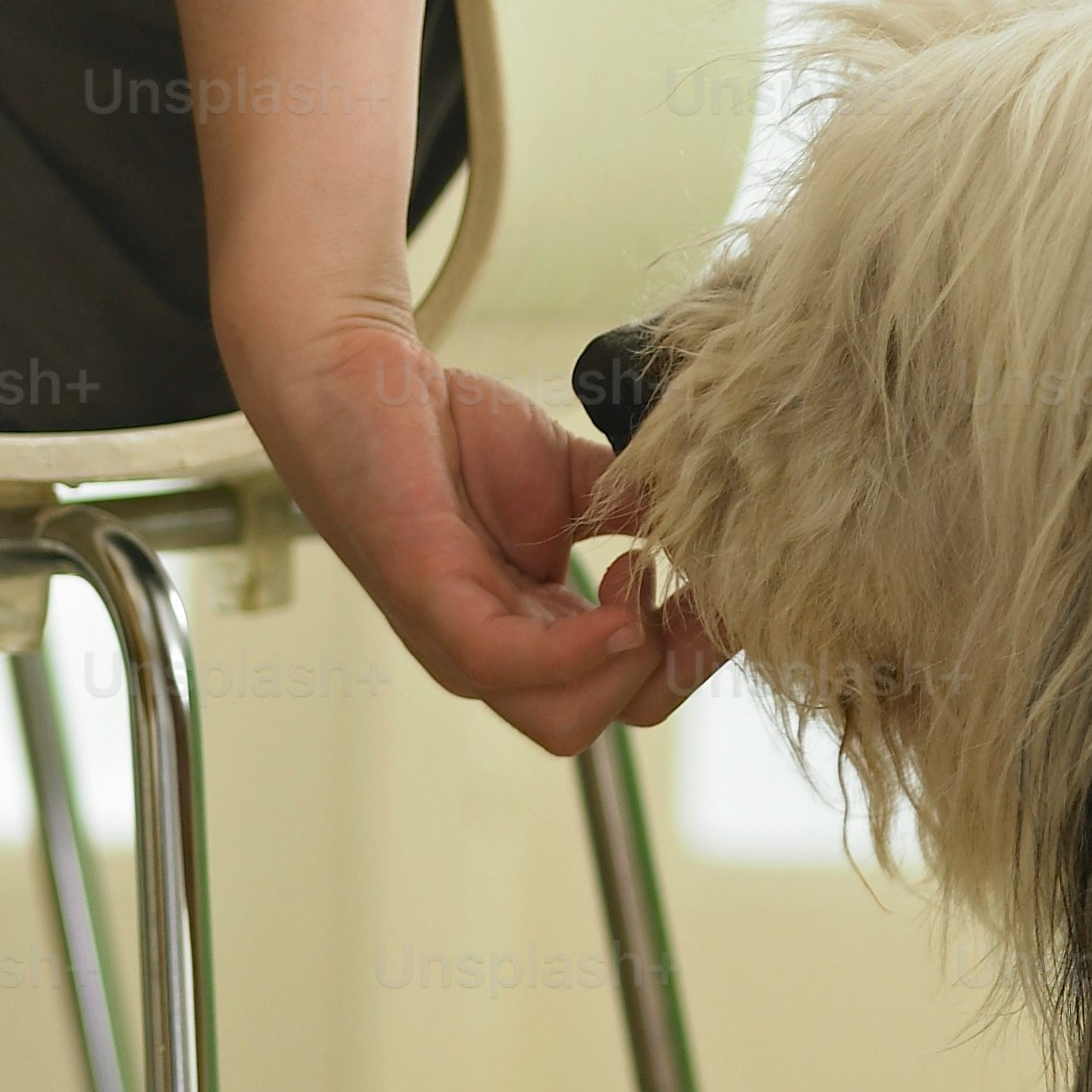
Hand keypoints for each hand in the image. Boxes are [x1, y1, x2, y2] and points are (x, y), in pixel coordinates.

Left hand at [234, 308, 728, 752]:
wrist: (361, 373)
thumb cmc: (452, 434)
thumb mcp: (575, 480)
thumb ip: (642, 513)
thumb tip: (724, 531)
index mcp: (535, 632)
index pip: (629, 691)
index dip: (692, 655)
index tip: (730, 591)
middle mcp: (495, 652)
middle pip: (602, 719)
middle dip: (670, 668)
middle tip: (690, 588)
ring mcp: (457, 635)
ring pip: (563, 716)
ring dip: (629, 661)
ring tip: (642, 572)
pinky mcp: (427, 599)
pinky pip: (504, 662)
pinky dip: (573, 650)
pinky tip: (617, 601)